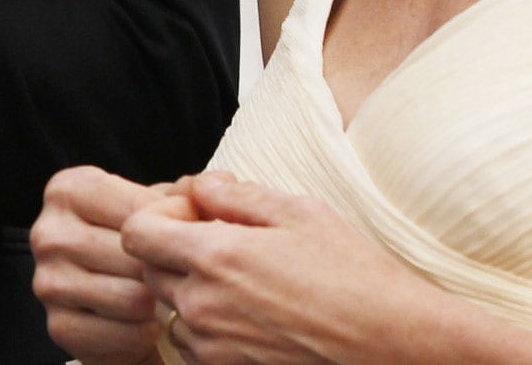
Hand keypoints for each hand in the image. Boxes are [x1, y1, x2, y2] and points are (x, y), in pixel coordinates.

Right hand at [32, 165, 178, 362]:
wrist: (113, 306)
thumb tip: (213, 189)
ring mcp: (48, 281)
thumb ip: (182, 195)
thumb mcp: (156, 208)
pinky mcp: (59, 326)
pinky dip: (143, 334)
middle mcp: (48, 232)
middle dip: (163, 269)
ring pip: (132, 297)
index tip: (184, 237)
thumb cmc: (137, 248)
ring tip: (156, 298)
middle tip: (171, 274)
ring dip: (155, 305)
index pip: (139, 211)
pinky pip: (124, 335)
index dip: (175, 228)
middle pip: (134, 256)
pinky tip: (140, 323)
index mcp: (68, 189)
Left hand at [123, 169, 427, 363]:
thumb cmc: (356, 277)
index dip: (158, 216)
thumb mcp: (300, 212)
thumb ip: (236, 195)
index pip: (135, 233)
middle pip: (150, 271)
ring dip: (193, 293)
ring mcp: (213, 347)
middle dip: (176, 251)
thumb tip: (198, 185)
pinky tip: (256, 316)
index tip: (194, 214)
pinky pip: (196, 346)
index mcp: (215, 256)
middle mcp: (203, 305)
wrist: (396, 345)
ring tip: (245, 284)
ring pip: (173, 311)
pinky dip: (212, 329)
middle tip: (225, 244)